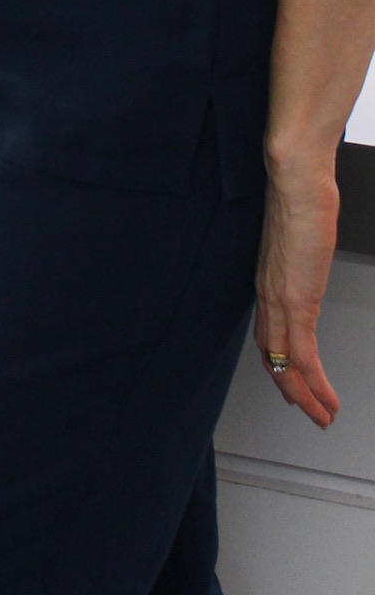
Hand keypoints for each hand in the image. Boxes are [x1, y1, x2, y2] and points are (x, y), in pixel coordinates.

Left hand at [254, 158, 340, 426]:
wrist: (296, 177)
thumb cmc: (301, 194)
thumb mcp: (300, 233)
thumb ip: (301, 252)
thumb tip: (309, 253)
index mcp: (267, 278)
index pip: (267, 333)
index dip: (278, 363)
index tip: (291, 382)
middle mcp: (267, 293)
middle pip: (272, 356)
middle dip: (290, 390)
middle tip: (309, 412)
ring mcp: (280, 300)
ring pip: (286, 365)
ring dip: (304, 397)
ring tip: (323, 417)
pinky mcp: (297, 302)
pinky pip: (303, 357)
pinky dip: (314, 386)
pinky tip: (327, 401)